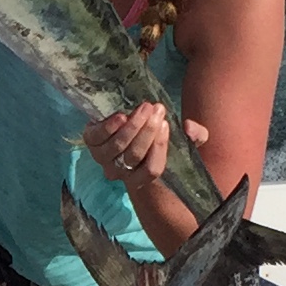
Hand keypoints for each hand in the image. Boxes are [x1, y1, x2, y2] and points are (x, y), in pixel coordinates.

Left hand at [80, 104, 205, 190]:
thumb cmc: (154, 140)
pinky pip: (98, 138)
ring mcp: (103, 159)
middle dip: (147, 131)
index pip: (152, 169)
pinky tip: (121, 115)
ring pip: (117, 146)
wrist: (124, 132)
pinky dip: (110, 126)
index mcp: (141, 177)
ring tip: (145, 107)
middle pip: (134, 156)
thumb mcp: (180, 139)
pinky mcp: (90, 143)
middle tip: (158, 109)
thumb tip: (191, 128)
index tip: (166, 124)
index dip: (159, 147)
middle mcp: (120, 171)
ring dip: (132, 125)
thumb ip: (195, 135)